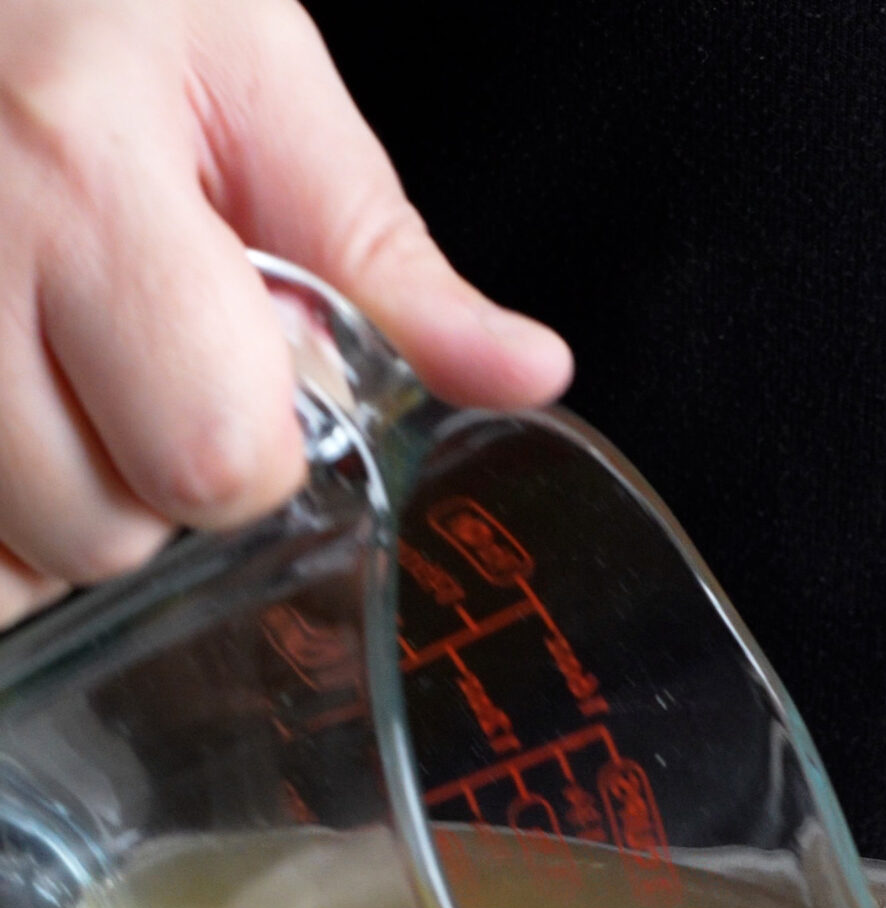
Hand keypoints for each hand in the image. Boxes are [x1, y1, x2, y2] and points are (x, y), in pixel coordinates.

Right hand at [0, 0, 571, 627]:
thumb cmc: (86, 0)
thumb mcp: (252, 78)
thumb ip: (377, 255)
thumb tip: (523, 370)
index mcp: (81, 176)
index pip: (212, 450)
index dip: (255, 445)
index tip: (240, 359)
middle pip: (102, 533)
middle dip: (152, 485)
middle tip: (138, 360)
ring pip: (15, 562)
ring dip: (61, 506)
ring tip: (61, 371)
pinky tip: (17, 424)